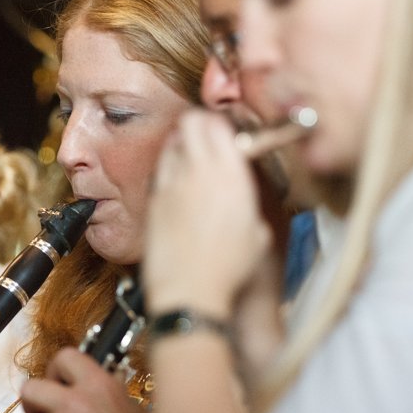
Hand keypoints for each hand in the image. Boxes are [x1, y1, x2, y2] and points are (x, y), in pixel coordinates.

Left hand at [144, 109, 272, 318]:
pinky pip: (160, 172)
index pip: (218, 123)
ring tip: (192, 159)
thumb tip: (244, 195)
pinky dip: (169, 170)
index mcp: (229, 173)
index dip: (221, 122)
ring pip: (170, 144)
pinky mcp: (153, 201)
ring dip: (181, 145)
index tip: (227, 128)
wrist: (189, 290)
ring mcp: (170, 184)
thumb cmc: (228, 268)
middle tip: (207, 135)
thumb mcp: (259, 232)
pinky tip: (178, 186)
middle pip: (190, 123)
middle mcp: (197, 171)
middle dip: (198, 123)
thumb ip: (250, 202)